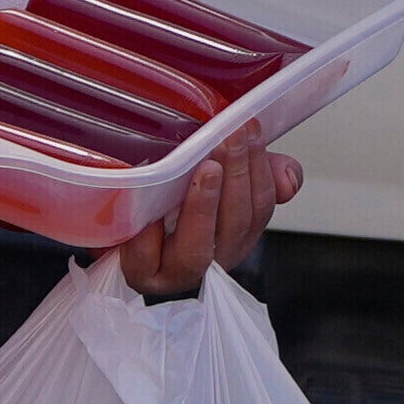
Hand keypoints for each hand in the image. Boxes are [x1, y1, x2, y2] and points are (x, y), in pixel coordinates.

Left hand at [104, 140, 298, 301]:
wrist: (113, 216)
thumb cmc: (167, 194)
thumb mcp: (216, 171)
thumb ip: (262, 172)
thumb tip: (290, 178)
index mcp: (235, 234)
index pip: (260, 207)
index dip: (261, 169)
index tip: (251, 128)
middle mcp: (212, 259)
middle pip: (234, 225)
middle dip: (237, 177)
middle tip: (231, 137)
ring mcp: (174, 272)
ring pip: (197, 250)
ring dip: (204, 207)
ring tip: (206, 168)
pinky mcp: (139, 274)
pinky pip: (146, 256)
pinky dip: (150, 229)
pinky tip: (151, 196)